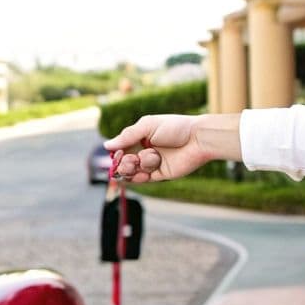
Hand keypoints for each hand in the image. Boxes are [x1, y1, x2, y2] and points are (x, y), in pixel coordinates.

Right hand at [104, 113, 231, 182]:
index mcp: (141, 137)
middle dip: (123, 162)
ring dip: (131, 169)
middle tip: (130, 159)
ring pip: (132, 171)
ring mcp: (153, 163)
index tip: (116, 154)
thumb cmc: (175, 128)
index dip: (116, 153)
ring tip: (137, 163)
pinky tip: (142, 172)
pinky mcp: (161, 174)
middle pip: (124, 161)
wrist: (198, 139)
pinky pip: (144, 179)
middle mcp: (145, 150)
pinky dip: (139, 177)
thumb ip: (127, 136)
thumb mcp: (148, 126)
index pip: (121, 147)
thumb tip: (106, 145)